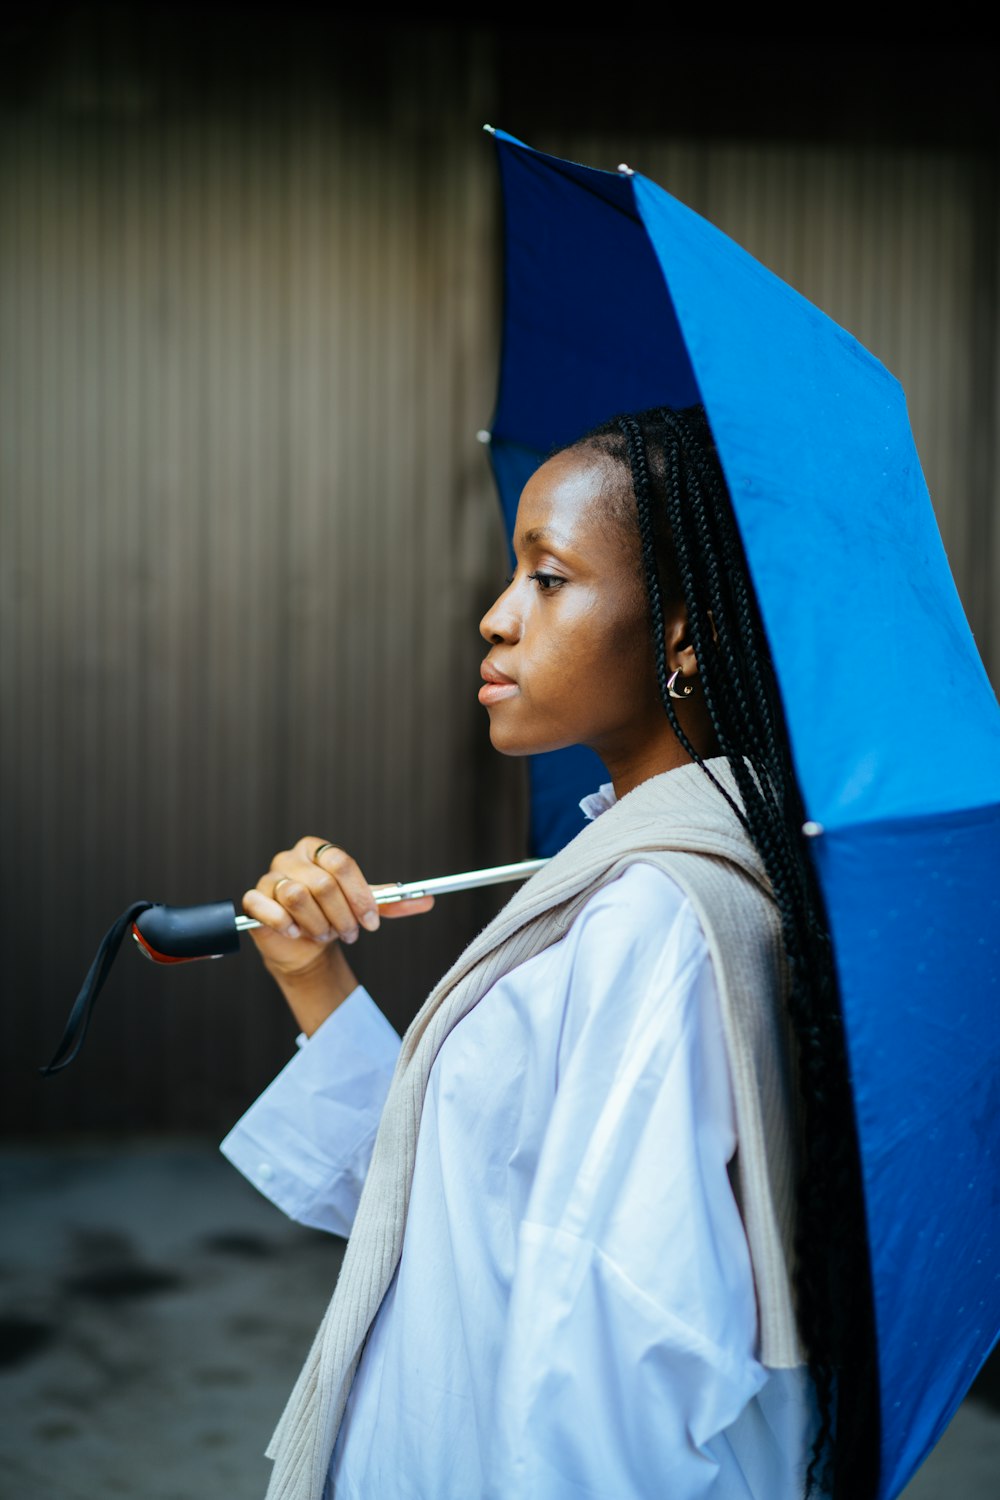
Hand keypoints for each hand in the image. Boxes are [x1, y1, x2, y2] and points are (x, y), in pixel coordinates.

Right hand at [242, 835, 433, 980]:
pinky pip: (266, 907)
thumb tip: (427, 900)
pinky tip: (296, 933)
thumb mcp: (363, 908)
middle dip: (342, 916)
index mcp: (316, 849)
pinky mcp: (254, 900)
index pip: (341, 862)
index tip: (372, 921)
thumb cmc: (333, 916)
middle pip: (322, 883)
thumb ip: (391, 903)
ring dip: (318, 924)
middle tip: (349, 933)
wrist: (304, 945)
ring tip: (325, 934)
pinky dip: (286, 925)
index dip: (359, 895)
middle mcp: (291, 858)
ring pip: (297, 896)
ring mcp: (270, 877)